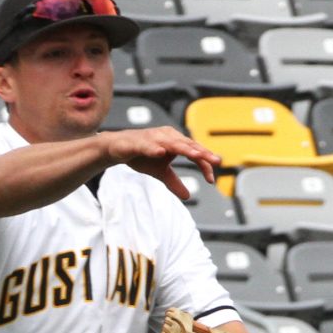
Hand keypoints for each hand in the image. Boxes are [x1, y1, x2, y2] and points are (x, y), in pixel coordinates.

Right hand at [99, 127, 218, 201]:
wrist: (117, 148)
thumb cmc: (142, 155)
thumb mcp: (160, 172)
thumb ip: (174, 182)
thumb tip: (187, 196)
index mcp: (175, 142)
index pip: (195, 153)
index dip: (204, 165)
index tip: (212, 179)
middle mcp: (167, 136)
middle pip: (188, 145)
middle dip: (202, 153)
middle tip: (216, 161)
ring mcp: (153, 138)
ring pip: (172, 143)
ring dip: (184, 148)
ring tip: (196, 155)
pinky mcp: (138, 142)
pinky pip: (148, 146)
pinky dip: (155, 148)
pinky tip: (162, 152)